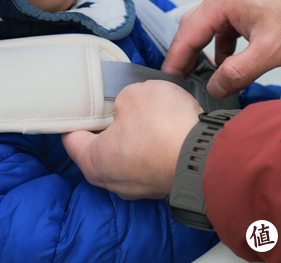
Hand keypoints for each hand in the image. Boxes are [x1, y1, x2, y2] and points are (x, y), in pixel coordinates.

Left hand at [62, 80, 200, 199]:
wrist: (208, 153)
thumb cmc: (165, 129)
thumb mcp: (133, 94)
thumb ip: (121, 98)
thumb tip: (126, 104)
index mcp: (94, 162)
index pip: (72, 139)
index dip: (76, 117)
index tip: (80, 106)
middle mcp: (113, 181)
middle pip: (100, 148)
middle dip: (108, 125)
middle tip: (116, 104)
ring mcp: (140, 186)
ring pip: (128, 155)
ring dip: (134, 135)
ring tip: (146, 113)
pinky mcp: (163, 184)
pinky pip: (151, 161)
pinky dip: (154, 145)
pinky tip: (164, 127)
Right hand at [162, 0, 280, 97]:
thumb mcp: (269, 51)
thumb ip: (237, 73)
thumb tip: (215, 88)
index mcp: (221, 1)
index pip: (187, 35)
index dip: (176, 60)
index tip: (168, 78)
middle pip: (194, 28)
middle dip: (188, 55)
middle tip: (183, 78)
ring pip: (211, 25)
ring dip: (210, 49)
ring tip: (214, 73)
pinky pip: (226, 20)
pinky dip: (225, 40)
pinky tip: (235, 57)